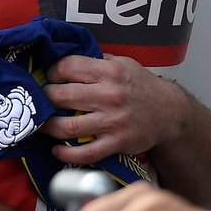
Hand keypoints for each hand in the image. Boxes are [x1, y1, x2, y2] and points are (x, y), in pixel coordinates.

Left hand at [40, 53, 185, 163]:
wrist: (170, 113)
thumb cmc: (141, 86)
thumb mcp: (122, 63)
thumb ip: (96, 60)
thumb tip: (65, 57)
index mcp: (109, 72)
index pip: (67, 67)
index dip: (52, 72)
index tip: (49, 78)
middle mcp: (110, 95)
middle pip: (62, 96)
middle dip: (44, 99)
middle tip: (40, 101)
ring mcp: (113, 121)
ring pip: (69, 126)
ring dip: (48, 127)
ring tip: (41, 125)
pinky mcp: (117, 143)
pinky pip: (86, 153)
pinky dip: (67, 154)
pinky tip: (57, 150)